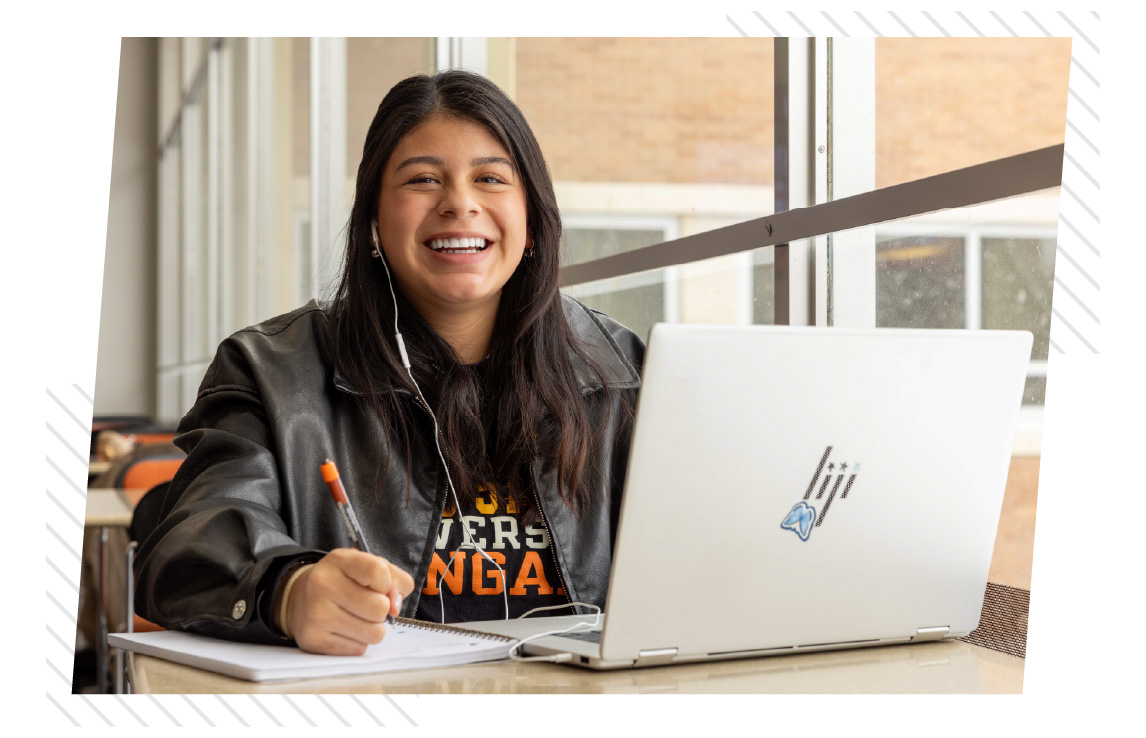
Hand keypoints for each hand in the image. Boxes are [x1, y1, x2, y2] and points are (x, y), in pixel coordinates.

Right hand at [283, 548, 414, 654]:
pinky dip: (358, 642)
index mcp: (338, 560)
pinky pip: (359, 649)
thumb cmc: (344, 582)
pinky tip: (344, 630)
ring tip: (357, 618)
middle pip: (379, 608)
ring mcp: (316, 615)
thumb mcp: (368, 566)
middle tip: (366, 605)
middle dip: (381, 609)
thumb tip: (395, 608)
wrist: (300, 599)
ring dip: (372, 628)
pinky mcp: (314, 640)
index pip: (378, 572)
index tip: (377, 586)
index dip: (387, 583)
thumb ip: (394, 579)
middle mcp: (323, 585)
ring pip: (374, 633)